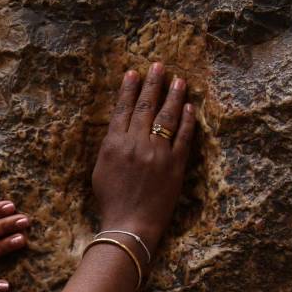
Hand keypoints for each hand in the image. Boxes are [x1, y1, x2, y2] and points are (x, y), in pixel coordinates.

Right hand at [91, 62, 195, 257]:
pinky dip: (188, 121)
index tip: (133, 73)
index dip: (129, 89)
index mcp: (114, 144)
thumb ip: (111, 147)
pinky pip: (184, 137)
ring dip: (173, 96)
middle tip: (159, 66)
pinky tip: (190, 108)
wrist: (129, 225)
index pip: (123, 109)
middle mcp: (136, 144)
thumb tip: (121, 129)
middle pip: (145, 107)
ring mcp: (157, 154)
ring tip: (178, 80)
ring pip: (167, 117)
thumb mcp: (101, 170)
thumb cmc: (111, 201)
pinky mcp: (175, 165)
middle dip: (153, 84)